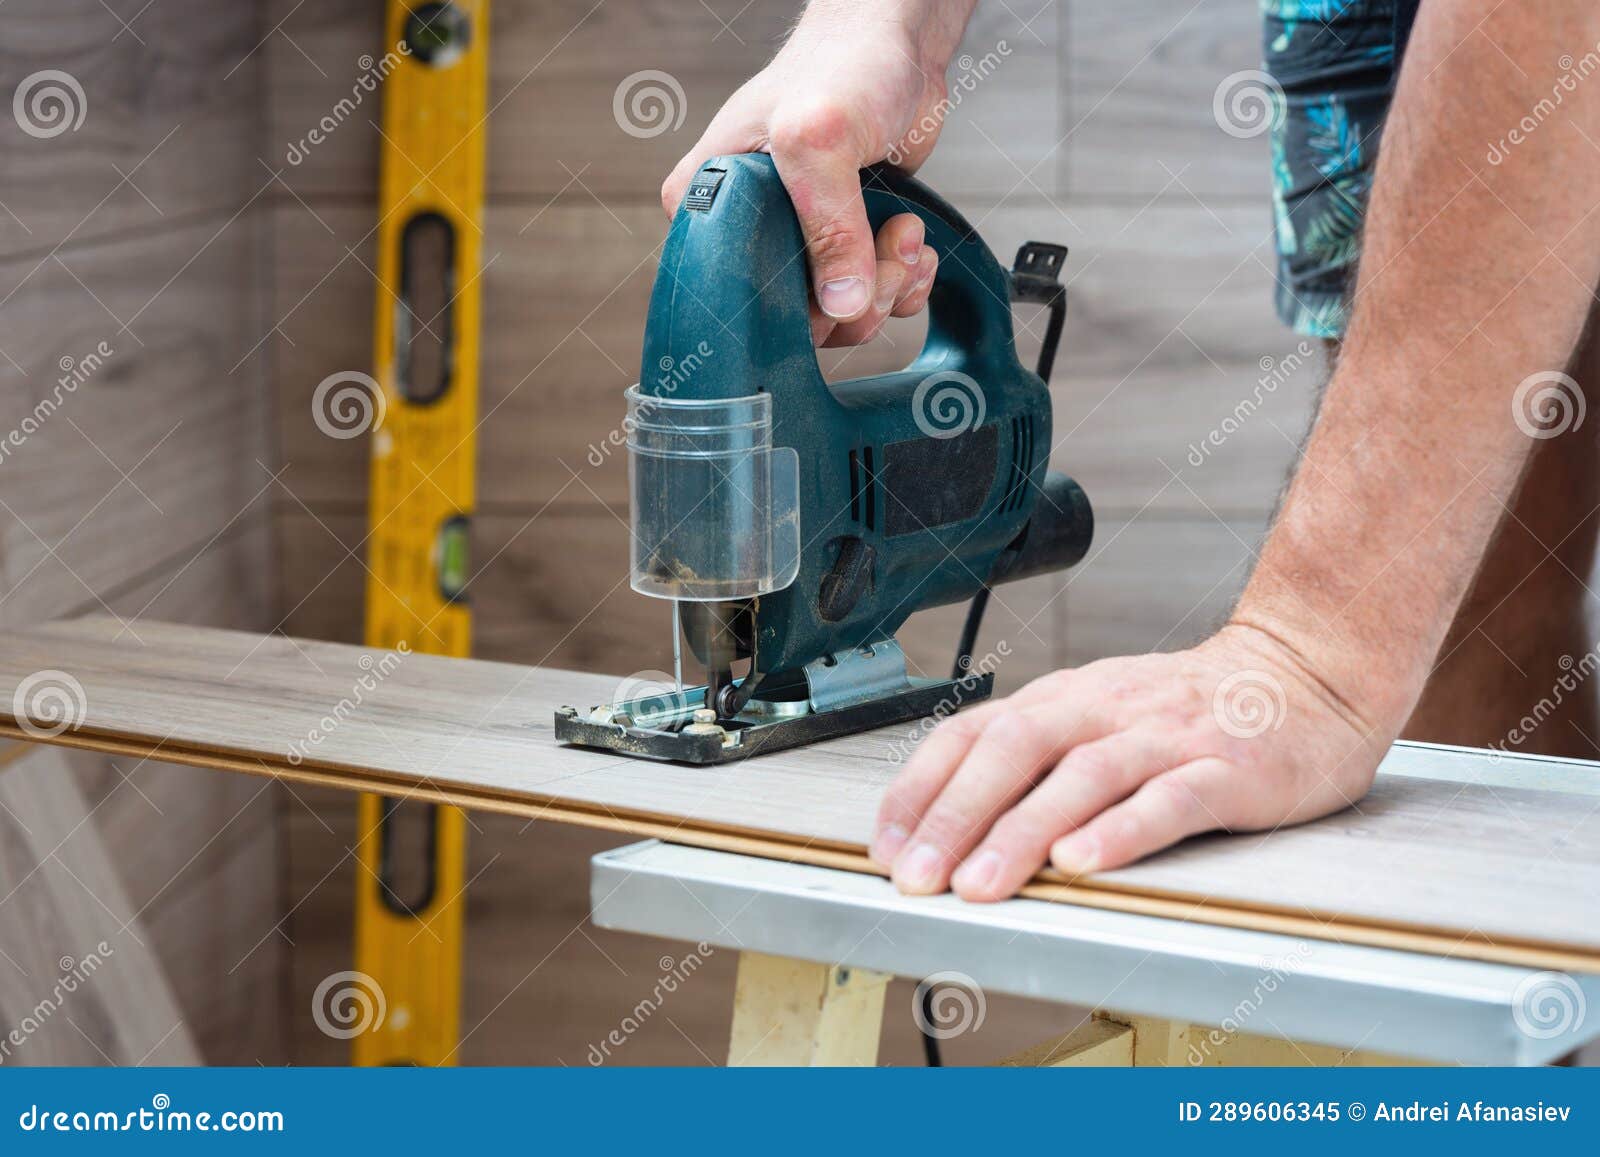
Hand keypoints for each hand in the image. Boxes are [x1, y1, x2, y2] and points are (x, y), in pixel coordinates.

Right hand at [660, 1, 976, 345]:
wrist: (897, 45)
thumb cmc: (840, 65)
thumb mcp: (818, 138)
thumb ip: (828, 224)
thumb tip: (842, 305)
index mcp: (710, 203)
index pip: (727, 293)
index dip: (783, 305)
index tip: (825, 278)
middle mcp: (749, 229)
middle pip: (795, 316)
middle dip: (853, 296)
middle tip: (883, 245)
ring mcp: (801, 241)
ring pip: (841, 314)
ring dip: (887, 283)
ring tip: (903, 230)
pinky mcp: (848, 244)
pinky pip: (873, 298)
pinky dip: (904, 281)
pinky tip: (913, 244)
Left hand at [870, 623, 1395, 899]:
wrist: (1308, 672)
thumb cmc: (1188, 709)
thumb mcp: (1097, 715)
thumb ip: (1035, 759)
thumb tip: (949, 822)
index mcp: (1064, 698)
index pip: (972, 734)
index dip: (921, 790)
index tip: (885, 847)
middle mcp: (1105, 709)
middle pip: (1014, 751)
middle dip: (956, 817)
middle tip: (917, 877)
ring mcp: (1166, 736)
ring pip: (1082, 777)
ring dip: (1023, 833)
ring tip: (982, 885)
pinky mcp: (1228, 769)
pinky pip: (1169, 799)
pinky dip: (1123, 830)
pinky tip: (1085, 863)